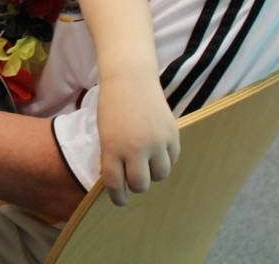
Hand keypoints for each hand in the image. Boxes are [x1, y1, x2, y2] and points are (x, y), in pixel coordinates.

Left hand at [95, 72, 179, 206]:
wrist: (130, 79)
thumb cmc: (113, 105)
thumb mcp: (105, 132)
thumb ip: (112, 156)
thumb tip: (120, 181)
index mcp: (113, 148)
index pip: (115, 183)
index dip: (117, 196)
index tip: (120, 200)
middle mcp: (136, 148)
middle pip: (140, 185)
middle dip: (136, 185)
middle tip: (133, 177)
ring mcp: (157, 141)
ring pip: (160, 175)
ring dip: (152, 173)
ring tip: (147, 163)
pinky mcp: (173, 134)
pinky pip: (173, 159)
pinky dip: (165, 160)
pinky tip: (157, 151)